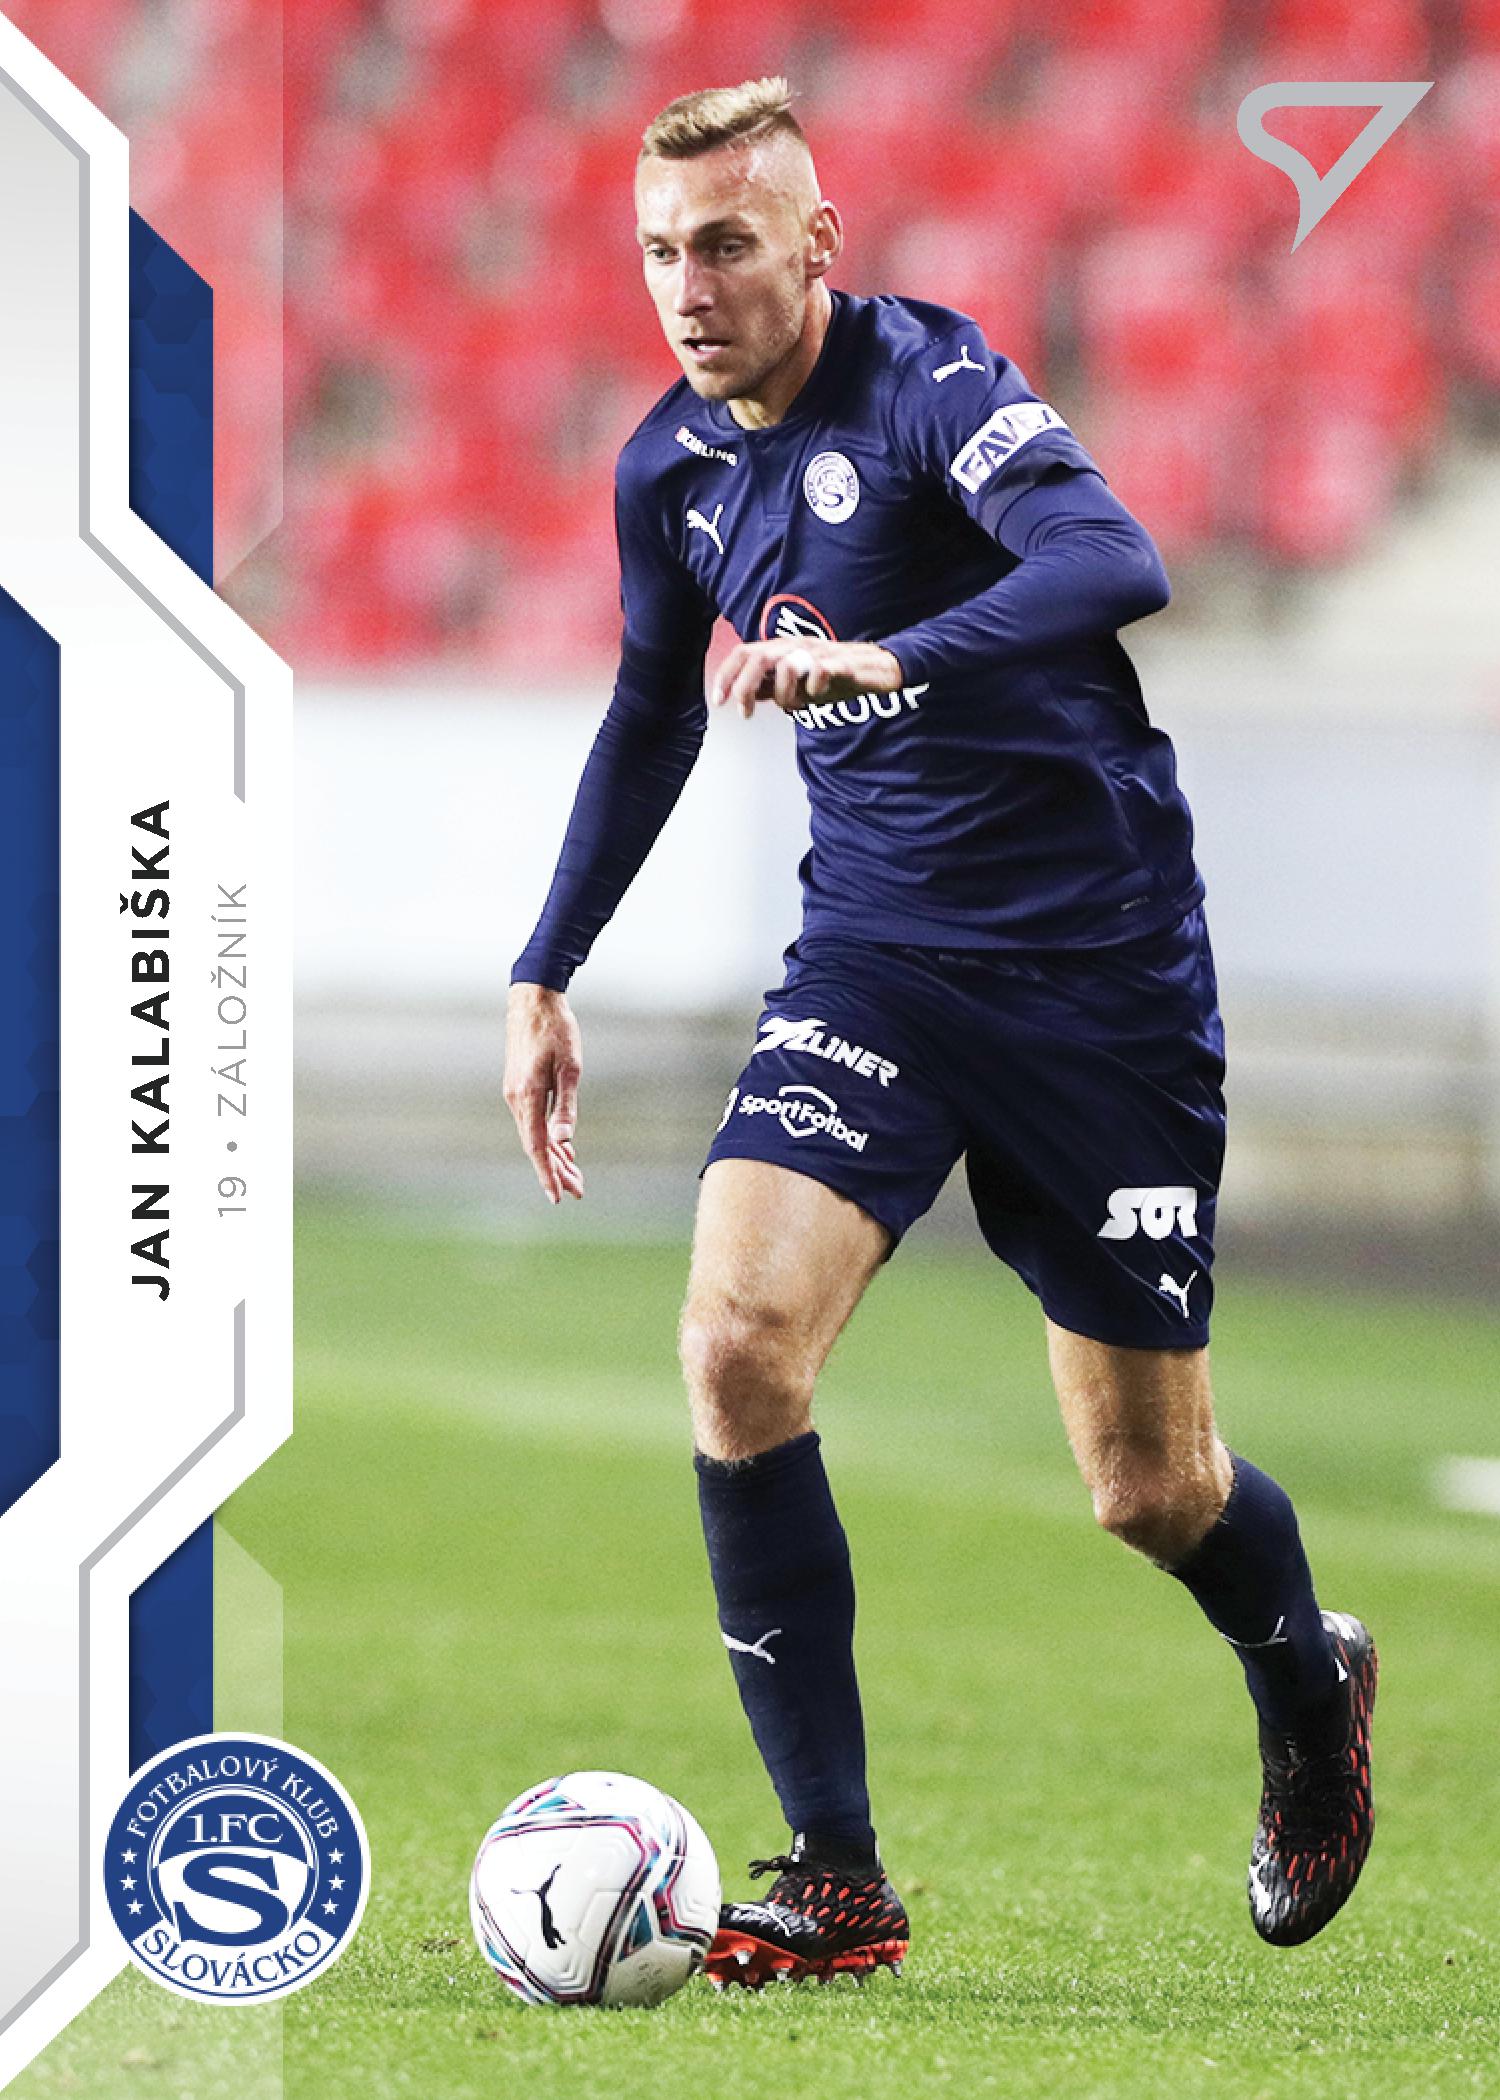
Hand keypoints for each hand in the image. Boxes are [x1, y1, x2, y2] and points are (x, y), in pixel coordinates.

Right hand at [504, 982, 585, 1204]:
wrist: (533, 999)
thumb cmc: (556, 1029)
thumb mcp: (570, 1068)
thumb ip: (566, 1107)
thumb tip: (564, 1142)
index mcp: (528, 1096)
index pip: (538, 1146)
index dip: (548, 1173)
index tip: (559, 1195)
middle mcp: (516, 1098)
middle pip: (535, 1146)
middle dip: (555, 1171)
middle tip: (577, 1190)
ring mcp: (514, 1093)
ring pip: (533, 1135)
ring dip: (553, 1156)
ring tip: (574, 1175)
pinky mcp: (518, 1086)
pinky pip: (531, 1121)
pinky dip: (546, 1138)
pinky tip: (562, 1148)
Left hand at [710, 637, 904, 718]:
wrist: (875, 668)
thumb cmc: (834, 675)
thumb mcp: (796, 685)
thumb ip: (770, 687)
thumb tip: (744, 695)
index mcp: (782, 649)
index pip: (744, 653)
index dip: (726, 675)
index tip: (718, 701)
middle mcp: (796, 646)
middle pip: (758, 657)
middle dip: (744, 686)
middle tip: (743, 712)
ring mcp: (819, 653)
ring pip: (787, 665)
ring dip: (782, 692)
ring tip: (792, 705)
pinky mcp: (842, 663)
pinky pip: (823, 670)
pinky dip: (814, 685)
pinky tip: (816, 694)